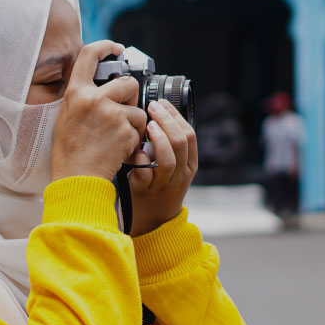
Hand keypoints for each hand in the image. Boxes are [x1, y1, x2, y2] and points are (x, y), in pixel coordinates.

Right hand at [51, 41, 147, 181]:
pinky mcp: (125, 129)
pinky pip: (139, 129)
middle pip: (127, 83)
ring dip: (133, 124)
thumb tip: (103, 87)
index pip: (89, 55)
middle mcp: (93, 99)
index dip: (105, 47)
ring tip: (116, 139)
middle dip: (131, 98)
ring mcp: (111, 113)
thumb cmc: (70, 152)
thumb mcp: (68, 117)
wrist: (77, 178)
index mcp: (75, 93)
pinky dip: (134, 140)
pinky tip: (119, 149)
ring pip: (137, 109)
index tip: (116, 48)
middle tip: (123, 113)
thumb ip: (84, 98)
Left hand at [126, 99, 197, 236]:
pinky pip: (145, 174)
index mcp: (189, 165)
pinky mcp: (146, 192)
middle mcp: (180, 175)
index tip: (162, 103)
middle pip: (181, 143)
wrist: (153, 222)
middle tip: (153, 107)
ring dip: (158, 138)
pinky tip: (134, 151)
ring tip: (148, 125)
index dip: (176, 116)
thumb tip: (156, 114)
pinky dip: (139, 160)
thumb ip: (168, 146)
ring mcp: (164, 185)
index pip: (190, 135)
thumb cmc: (158, 187)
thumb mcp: (172, 167)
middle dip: (166, 120)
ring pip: (168, 159)